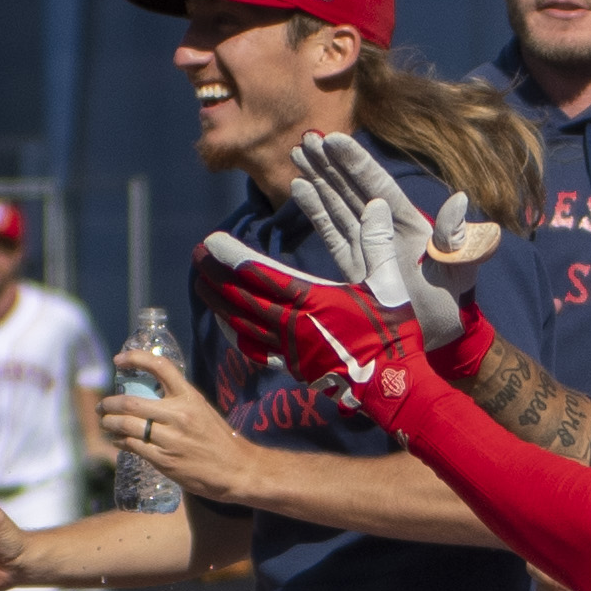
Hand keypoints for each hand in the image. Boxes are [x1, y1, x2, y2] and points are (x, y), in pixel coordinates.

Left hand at [103, 371, 261, 502]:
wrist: (237, 470)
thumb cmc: (219, 439)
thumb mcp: (203, 411)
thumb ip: (178, 402)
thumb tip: (148, 395)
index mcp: (190, 398)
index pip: (160, 366)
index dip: (135, 358)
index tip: (119, 361)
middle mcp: (179, 415)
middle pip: (130, 402)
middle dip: (109, 404)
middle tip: (103, 406)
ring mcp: (170, 439)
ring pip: (126, 425)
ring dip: (110, 423)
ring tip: (106, 423)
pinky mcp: (164, 460)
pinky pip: (132, 446)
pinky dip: (120, 441)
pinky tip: (118, 440)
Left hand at [200, 232, 446, 397]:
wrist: (393, 386)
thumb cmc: (393, 335)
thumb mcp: (389, 285)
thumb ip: (378, 244)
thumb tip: (379, 204)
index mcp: (313, 301)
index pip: (260, 274)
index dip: (231, 257)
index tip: (211, 241)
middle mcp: (293, 325)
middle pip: (242, 297)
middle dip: (215, 275)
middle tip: (196, 256)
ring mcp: (289, 348)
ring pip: (242, 322)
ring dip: (218, 302)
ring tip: (201, 283)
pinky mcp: (292, 366)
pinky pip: (254, 348)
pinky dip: (234, 333)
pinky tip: (224, 323)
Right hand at [292, 132, 489, 367]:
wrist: (436, 336)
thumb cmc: (453, 299)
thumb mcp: (459, 266)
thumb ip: (456, 236)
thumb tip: (460, 199)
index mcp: (409, 222)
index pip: (378, 185)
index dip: (356, 163)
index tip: (334, 139)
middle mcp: (384, 227)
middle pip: (352, 188)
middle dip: (330, 164)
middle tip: (307, 138)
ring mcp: (366, 244)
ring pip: (338, 205)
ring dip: (318, 180)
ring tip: (298, 153)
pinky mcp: (353, 264)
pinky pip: (331, 232)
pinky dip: (315, 212)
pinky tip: (300, 189)